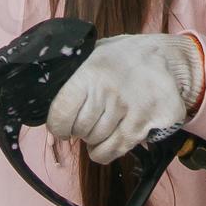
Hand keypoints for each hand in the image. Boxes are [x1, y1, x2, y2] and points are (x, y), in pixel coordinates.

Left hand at [44, 32, 202, 163]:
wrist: (166, 57)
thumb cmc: (121, 58)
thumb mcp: (92, 55)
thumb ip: (70, 77)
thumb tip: (39, 98)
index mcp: (89, 73)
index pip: (60, 115)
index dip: (58, 126)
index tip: (62, 125)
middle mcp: (109, 93)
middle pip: (80, 132)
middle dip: (80, 130)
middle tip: (90, 118)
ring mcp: (132, 110)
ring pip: (98, 144)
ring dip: (97, 139)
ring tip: (104, 123)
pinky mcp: (150, 123)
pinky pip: (118, 150)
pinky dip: (110, 149)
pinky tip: (114, 135)